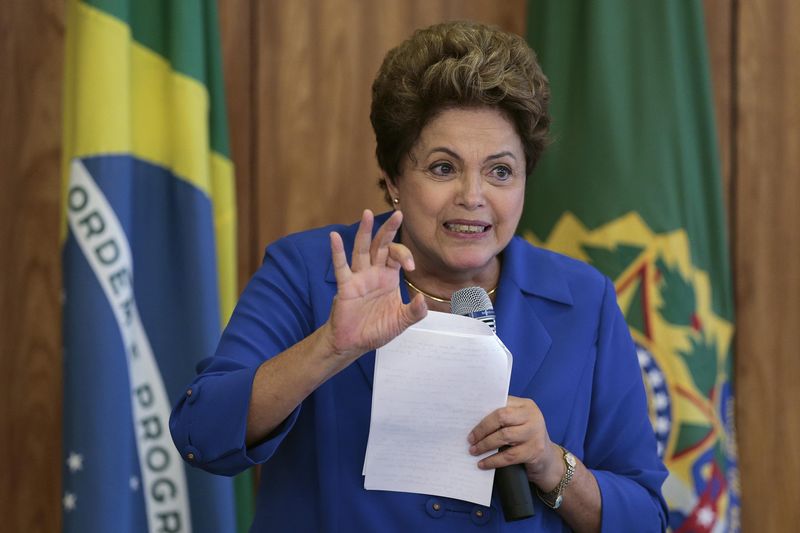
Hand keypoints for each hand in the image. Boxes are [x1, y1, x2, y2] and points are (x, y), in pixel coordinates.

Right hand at [325, 209, 426, 361]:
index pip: (397, 255)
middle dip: (389, 229)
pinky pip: (341, 267)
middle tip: (398, 214)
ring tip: (367, 213)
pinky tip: (334, 237)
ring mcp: (359, 277)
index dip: (404, 255)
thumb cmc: (376, 329)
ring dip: (364, 232)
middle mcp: (374, 272)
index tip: (410, 267)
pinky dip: (337, 252)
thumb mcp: (401, 321)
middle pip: (381, 245)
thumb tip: (422, 300)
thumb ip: (415, 312)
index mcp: (389, 277)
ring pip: (362, 250)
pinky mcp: (346, 287)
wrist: (354, 343)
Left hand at [468, 396, 563, 489]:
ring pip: (504, 436)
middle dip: (482, 428)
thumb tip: (472, 420)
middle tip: (470, 439)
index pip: (500, 402)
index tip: (467, 418)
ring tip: (473, 450)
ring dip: (485, 445)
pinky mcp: (535, 451)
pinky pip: (509, 456)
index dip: (483, 411)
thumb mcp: (518, 423)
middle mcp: (532, 416)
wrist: (548, 460)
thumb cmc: (526, 438)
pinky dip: (493, 461)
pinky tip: (483, 464)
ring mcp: (535, 433)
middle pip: (501, 417)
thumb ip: (502, 418)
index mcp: (525, 405)